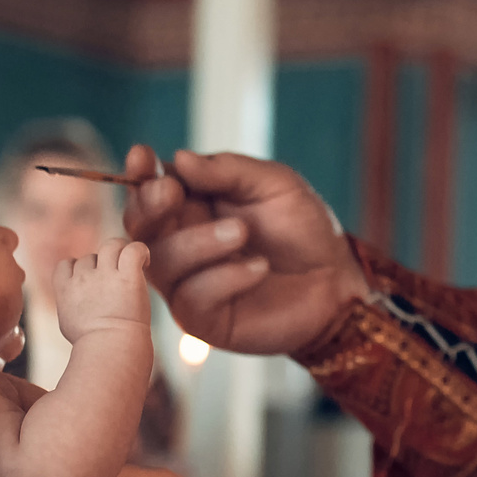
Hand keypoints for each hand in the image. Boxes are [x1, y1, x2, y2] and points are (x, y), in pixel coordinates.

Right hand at [53, 240, 151, 341]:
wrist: (109, 349)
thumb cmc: (91, 345)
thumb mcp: (69, 323)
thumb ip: (71, 304)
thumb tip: (76, 300)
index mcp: (65, 289)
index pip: (66, 263)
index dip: (78, 268)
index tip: (91, 284)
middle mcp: (83, 278)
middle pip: (90, 257)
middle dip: (102, 267)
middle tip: (116, 285)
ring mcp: (105, 275)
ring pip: (111, 245)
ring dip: (121, 252)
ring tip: (132, 267)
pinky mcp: (128, 276)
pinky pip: (134, 249)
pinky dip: (141, 251)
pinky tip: (145, 263)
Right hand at [119, 145, 368, 355]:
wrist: (336, 279)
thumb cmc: (303, 228)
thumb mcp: (274, 183)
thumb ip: (228, 170)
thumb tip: (180, 159)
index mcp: (191, 207)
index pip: (150, 190)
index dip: (139, 173)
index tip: (141, 156)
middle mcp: (181, 244)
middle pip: (140, 228)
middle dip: (149, 207)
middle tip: (173, 192)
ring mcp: (188, 284)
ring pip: (162, 263)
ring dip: (198, 242)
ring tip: (242, 232)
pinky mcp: (204, 320)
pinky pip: (193, 297)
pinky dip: (225, 277)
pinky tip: (259, 267)